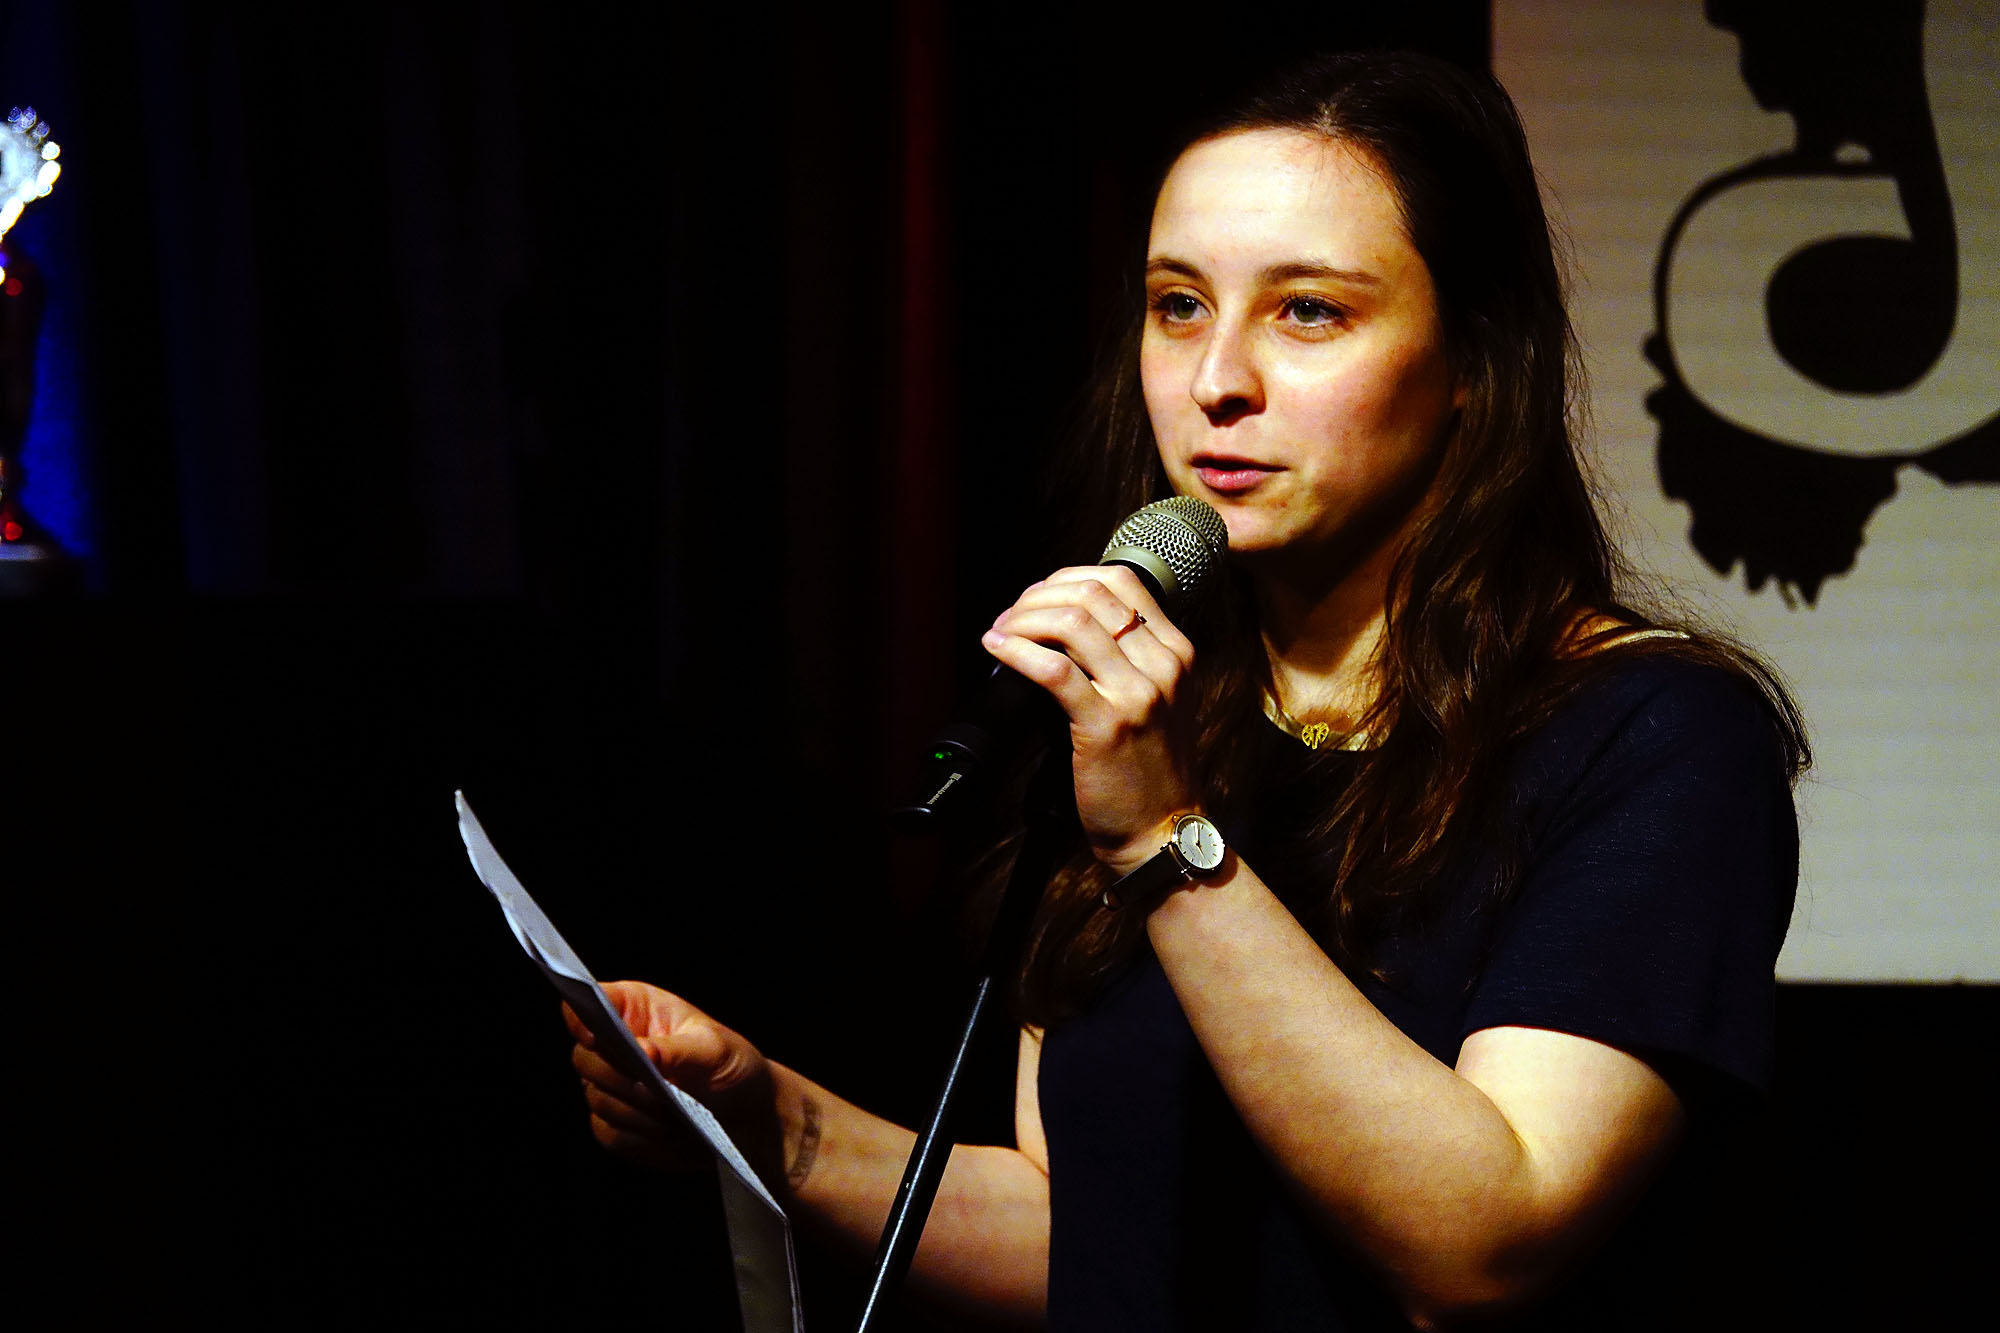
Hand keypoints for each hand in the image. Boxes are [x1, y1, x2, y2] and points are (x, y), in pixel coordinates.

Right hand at [566, 982, 780, 1179]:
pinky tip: (668, 1132)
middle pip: (584, 1056)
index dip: (582, 1016)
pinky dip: (638, 1136)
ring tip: (672, 1113)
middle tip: (651, 1088)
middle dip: (617, 1076)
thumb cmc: (729, 1064)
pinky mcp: (614, 1122)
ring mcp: (610, 1084)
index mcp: (634, 1008)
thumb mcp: (714, 1049)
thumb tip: (642, 1051)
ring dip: (634, 1110)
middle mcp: (615, 1044)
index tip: (596, 1035)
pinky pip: (610, 1132)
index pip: (590, 1001)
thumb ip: (677, 1049)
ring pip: (597, 1098)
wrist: (742, 1112)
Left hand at [981, 565, 1198, 874]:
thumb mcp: (1157, 702)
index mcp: (1176, 653)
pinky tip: (998, 650)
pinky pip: (1053, 670)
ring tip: (1001, 632)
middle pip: (1092, 593)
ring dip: (1023, 619)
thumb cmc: (1149, 770)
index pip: (1120, 580)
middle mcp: (1163, 665)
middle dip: (1038, 595)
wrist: (1162, 831)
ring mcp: (1139, 694)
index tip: (1037, 597)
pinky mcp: (1107, 724)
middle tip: (1011, 616)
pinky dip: (1017, 652)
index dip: (1067, 578)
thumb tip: (1062, 625)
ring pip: (1072, 623)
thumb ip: (1126, 661)